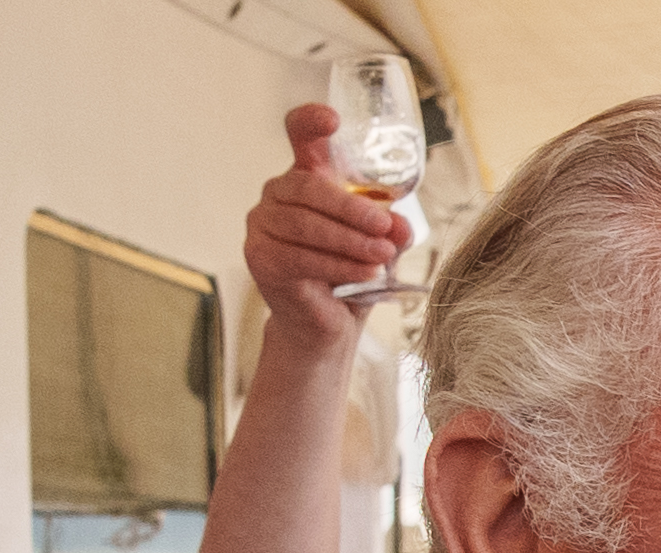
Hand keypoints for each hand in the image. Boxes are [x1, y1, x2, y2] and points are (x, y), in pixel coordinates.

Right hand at [248, 103, 407, 320]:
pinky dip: (337, 265)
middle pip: (307, 187)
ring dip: (349, 241)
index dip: (310, 120)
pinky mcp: (260, 258)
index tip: (333, 120)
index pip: (299, 135)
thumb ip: (390, 230)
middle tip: (384, 227)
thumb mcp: (378, 246)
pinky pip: (300, 256)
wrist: (325, 323)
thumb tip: (399, 225)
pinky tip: (365, 272)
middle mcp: (277, 194)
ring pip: (305, 225)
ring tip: (382, 256)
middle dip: (350, 208)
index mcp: (305, 177)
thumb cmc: (350, 273)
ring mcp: (262, 225)